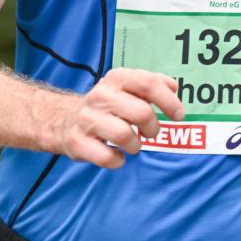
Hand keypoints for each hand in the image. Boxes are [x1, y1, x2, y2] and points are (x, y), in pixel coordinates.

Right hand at [46, 68, 185, 168]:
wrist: (62, 121)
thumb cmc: (105, 107)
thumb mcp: (125, 87)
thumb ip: (150, 84)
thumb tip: (173, 86)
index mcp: (116, 79)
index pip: (148, 84)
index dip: (168, 101)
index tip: (178, 115)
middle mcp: (100, 96)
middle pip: (141, 113)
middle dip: (153, 128)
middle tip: (150, 133)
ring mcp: (87, 119)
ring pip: (124, 135)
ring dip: (135, 146)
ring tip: (132, 145)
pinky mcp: (77, 142)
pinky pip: (107, 157)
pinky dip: (117, 161)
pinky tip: (117, 157)